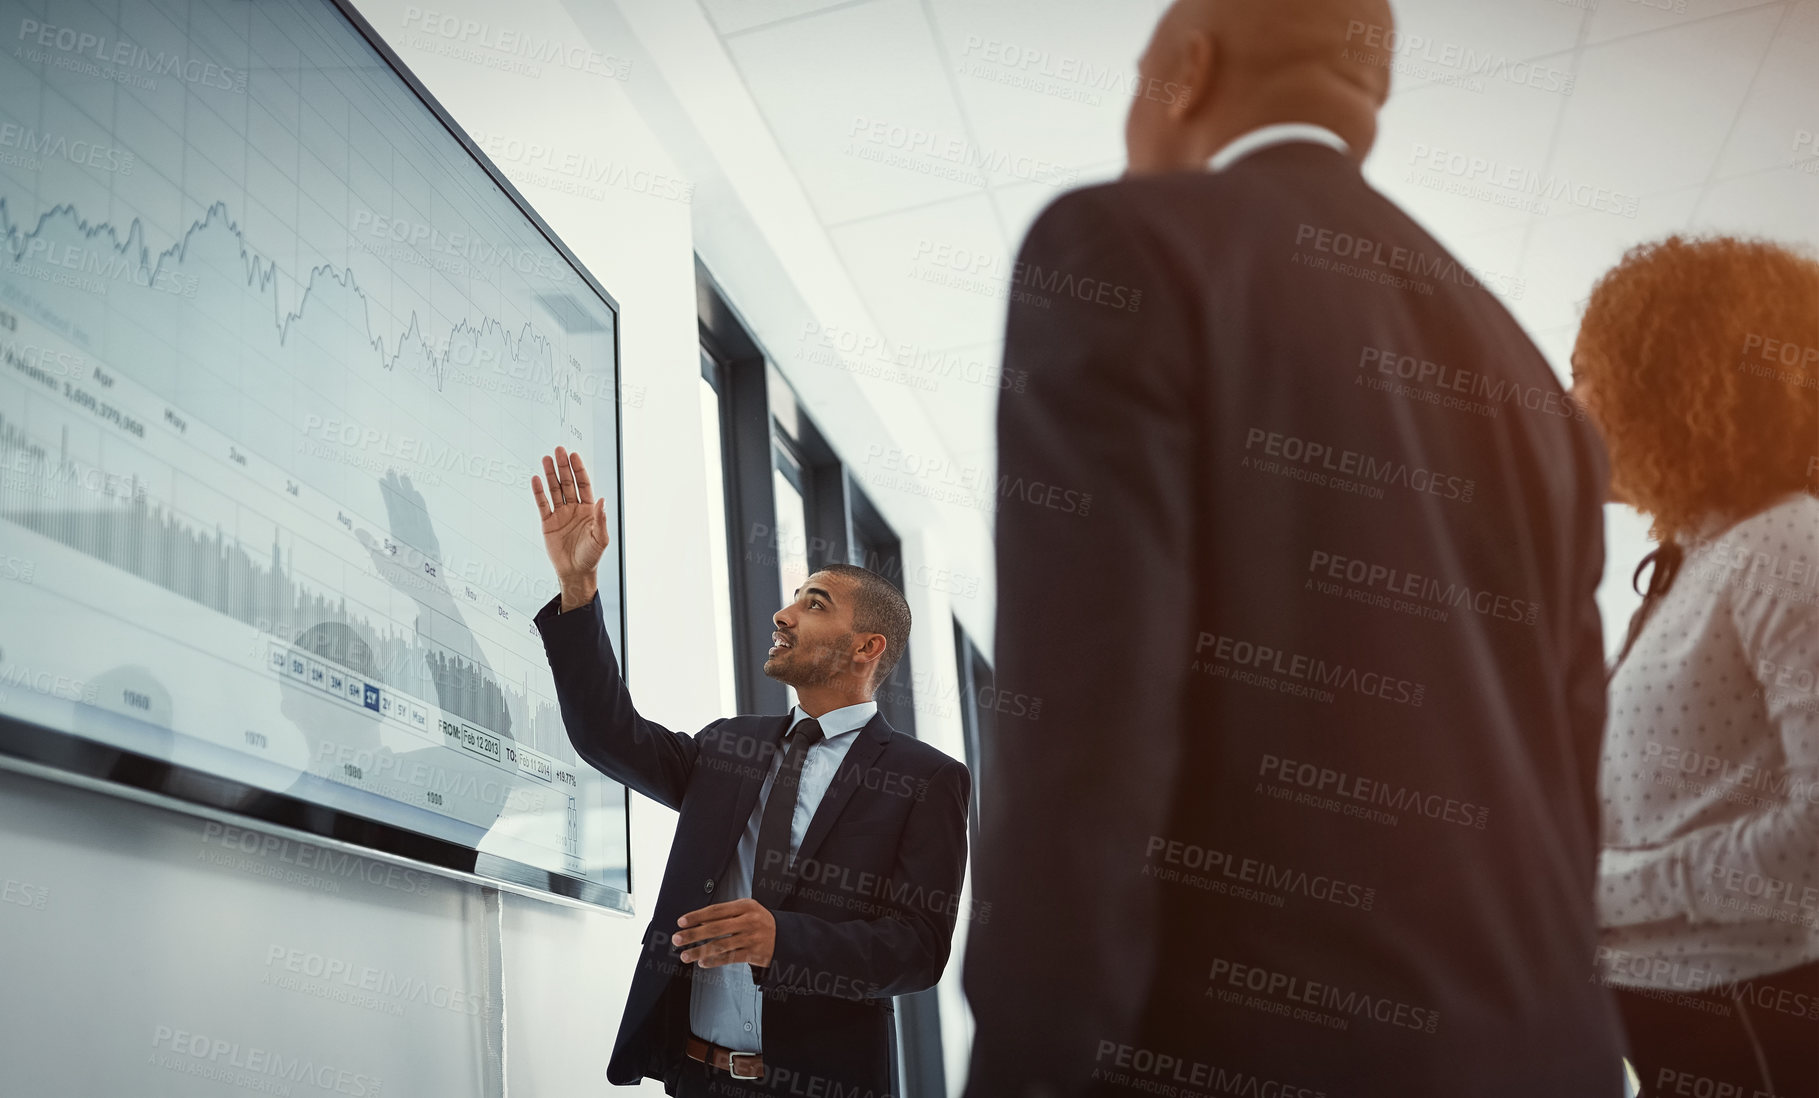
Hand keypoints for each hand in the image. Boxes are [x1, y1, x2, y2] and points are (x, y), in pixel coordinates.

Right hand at [531, 447, 608, 609]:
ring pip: (554, 490)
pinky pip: (542, 504)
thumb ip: (601, 519)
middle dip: (563, 467)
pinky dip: (539, 492)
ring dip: (550, 474)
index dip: (579, 470)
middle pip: (568, 483)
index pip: (583, 484)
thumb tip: (602, 499)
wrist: (575, 572)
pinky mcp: (548, 523)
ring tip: (546, 458)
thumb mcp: (601, 538)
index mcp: (589, 509)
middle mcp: (574, 508)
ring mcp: (560, 514)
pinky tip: (536, 479)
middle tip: (559, 450)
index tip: (574, 456)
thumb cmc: (591, 556)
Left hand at [672, 898, 776, 967]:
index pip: (715, 910)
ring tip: (685, 955)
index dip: (696, 916)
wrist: (785, 936)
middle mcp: (749, 921)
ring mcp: (752, 938)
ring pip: (720, 945)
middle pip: (715, 928)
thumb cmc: (760, 922)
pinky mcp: (754, 953)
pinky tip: (703, 962)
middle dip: (693, 934)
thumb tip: (699, 922)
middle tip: (678, 939)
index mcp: (745, 906)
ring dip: (699, 951)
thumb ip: (726, 914)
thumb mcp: (746, 910)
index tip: (682, 922)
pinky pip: (730, 958)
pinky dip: (714, 961)